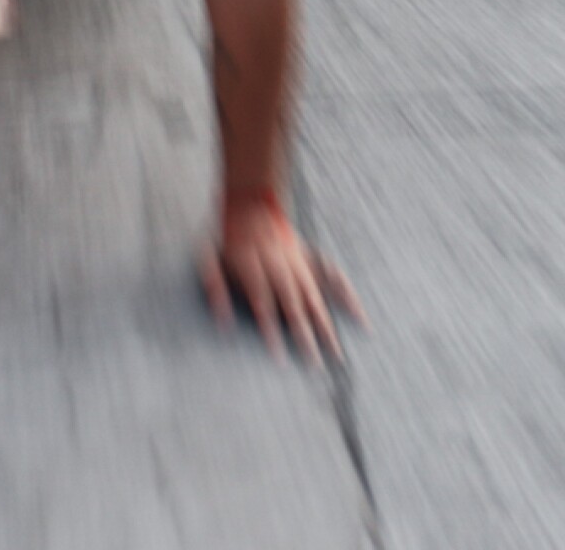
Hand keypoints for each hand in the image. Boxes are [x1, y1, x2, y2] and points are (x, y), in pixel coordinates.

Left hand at [198, 192, 364, 366]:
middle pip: (294, 306)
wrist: (249, 198)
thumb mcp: (205, 255)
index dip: (271, 334)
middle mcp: (280, 266)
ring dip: (325, 326)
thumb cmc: (224, 233)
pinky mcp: (309, 257)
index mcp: (253, 267)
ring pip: (314, 296)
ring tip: (337, 353)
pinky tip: (359, 316)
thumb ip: (214, 288)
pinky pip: (332, 275)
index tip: (280, 360)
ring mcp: (298, 261)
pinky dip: (346, 295)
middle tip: (317, 367)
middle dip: (306, 338)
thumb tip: (222, 325)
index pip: (264, 307)